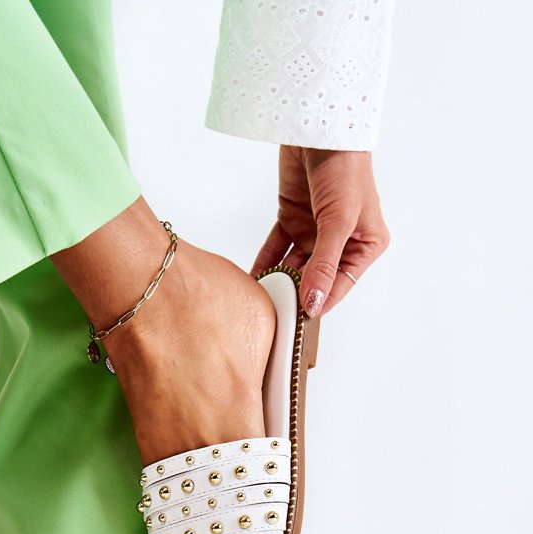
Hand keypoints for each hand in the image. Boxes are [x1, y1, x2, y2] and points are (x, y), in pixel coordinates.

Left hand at [251, 147, 389, 317]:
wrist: (321, 125)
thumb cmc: (344, 168)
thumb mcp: (338, 221)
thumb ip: (324, 264)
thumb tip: (314, 303)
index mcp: (365, 245)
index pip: (339, 286)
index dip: (318, 304)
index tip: (296, 323)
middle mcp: (342, 242)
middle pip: (315, 279)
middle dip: (295, 295)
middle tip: (272, 315)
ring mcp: (315, 232)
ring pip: (293, 266)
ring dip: (277, 281)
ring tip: (259, 301)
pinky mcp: (293, 219)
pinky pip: (277, 249)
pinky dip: (265, 264)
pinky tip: (251, 281)